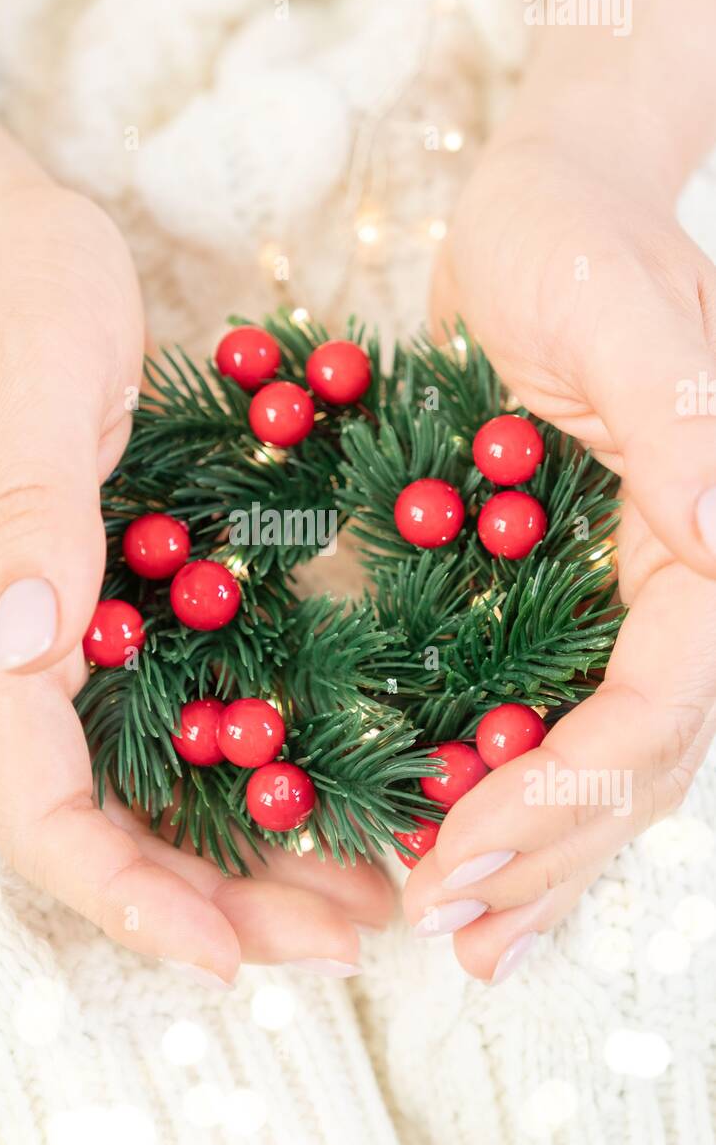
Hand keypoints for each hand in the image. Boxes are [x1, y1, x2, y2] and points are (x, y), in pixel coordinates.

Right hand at [0, 146, 390, 987]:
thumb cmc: (11, 293)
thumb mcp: (33, 384)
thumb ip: (27, 514)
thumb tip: (18, 647)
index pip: (41, 811)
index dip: (126, 897)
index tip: (228, 951)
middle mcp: (27, 651)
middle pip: (109, 832)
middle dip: (218, 902)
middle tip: (350, 928)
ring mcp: (73, 630)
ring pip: (154, 791)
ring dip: (250, 857)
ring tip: (364, 884)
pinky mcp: (120, 596)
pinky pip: (183, 717)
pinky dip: (256, 772)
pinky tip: (334, 784)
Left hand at [403, 134, 715, 979]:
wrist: (543, 207)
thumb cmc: (577, 237)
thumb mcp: (620, 312)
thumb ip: (683, 416)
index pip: (665, 700)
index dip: (572, 792)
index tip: (465, 854)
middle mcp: (692, 583)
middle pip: (642, 759)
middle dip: (549, 854)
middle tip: (453, 934)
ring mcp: (635, 594)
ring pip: (608, 758)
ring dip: (542, 856)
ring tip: (468, 938)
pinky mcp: (574, 590)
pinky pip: (556, 711)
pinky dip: (514, 788)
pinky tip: (462, 845)